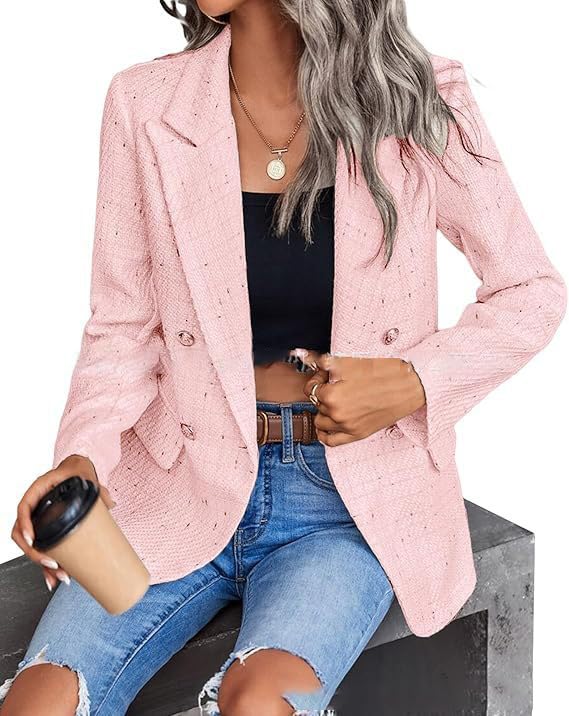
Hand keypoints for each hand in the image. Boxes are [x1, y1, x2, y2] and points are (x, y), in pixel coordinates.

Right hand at [11, 455, 115, 591]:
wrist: (78, 472)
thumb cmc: (77, 472)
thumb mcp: (86, 477)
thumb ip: (98, 490)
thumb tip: (111, 503)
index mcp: (39, 491)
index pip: (24, 509)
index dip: (26, 525)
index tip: (33, 539)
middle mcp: (35, 507)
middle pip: (23, 534)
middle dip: (36, 554)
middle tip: (54, 565)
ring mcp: (38, 520)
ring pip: (31, 547)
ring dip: (42, 564)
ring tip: (58, 577)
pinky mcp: (46, 531)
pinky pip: (41, 549)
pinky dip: (45, 565)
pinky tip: (52, 578)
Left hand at [301, 350, 425, 445]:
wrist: (410, 386)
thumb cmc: (384, 372)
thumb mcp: (350, 362)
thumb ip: (325, 363)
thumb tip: (311, 361)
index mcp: (332, 395)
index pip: (310, 389)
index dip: (318, 379)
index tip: (326, 376)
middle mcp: (337, 414)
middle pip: (317, 405)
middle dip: (323, 393)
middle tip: (336, 384)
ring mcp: (347, 427)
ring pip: (321, 422)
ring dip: (325, 411)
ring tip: (337, 401)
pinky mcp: (358, 434)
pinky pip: (331, 441)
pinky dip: (325, 434)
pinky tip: (329, 424)